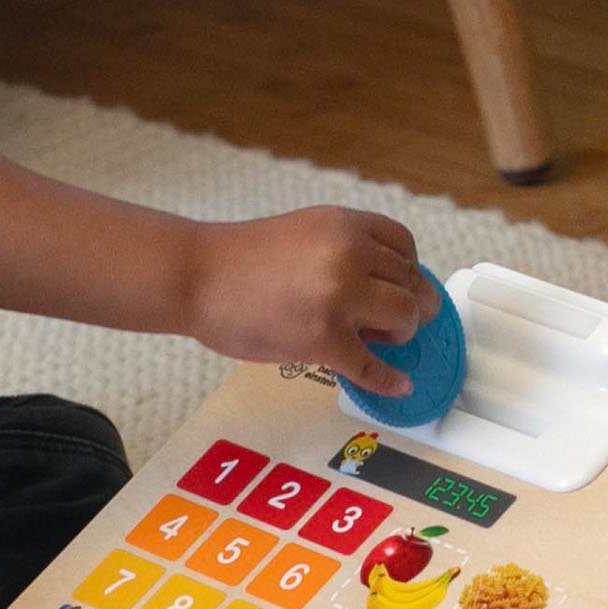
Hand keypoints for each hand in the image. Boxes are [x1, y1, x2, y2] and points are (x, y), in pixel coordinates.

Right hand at [187, 209, 435, 397]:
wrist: (195, 276)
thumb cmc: (237, 260)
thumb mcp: (305, 233)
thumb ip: (343, 252)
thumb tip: (376, 287)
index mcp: (345, 225)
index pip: (405, 246)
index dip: (407, 272)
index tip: (399, 287)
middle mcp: (350, 254)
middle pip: (412, 284)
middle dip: (409, 306)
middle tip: (393, 323)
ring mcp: (340, 297)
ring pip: (406, 319)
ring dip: (399, 335)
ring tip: (376, 341)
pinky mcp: (325, 338)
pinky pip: (372, 365)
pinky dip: (389, 379)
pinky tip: (396, 383)